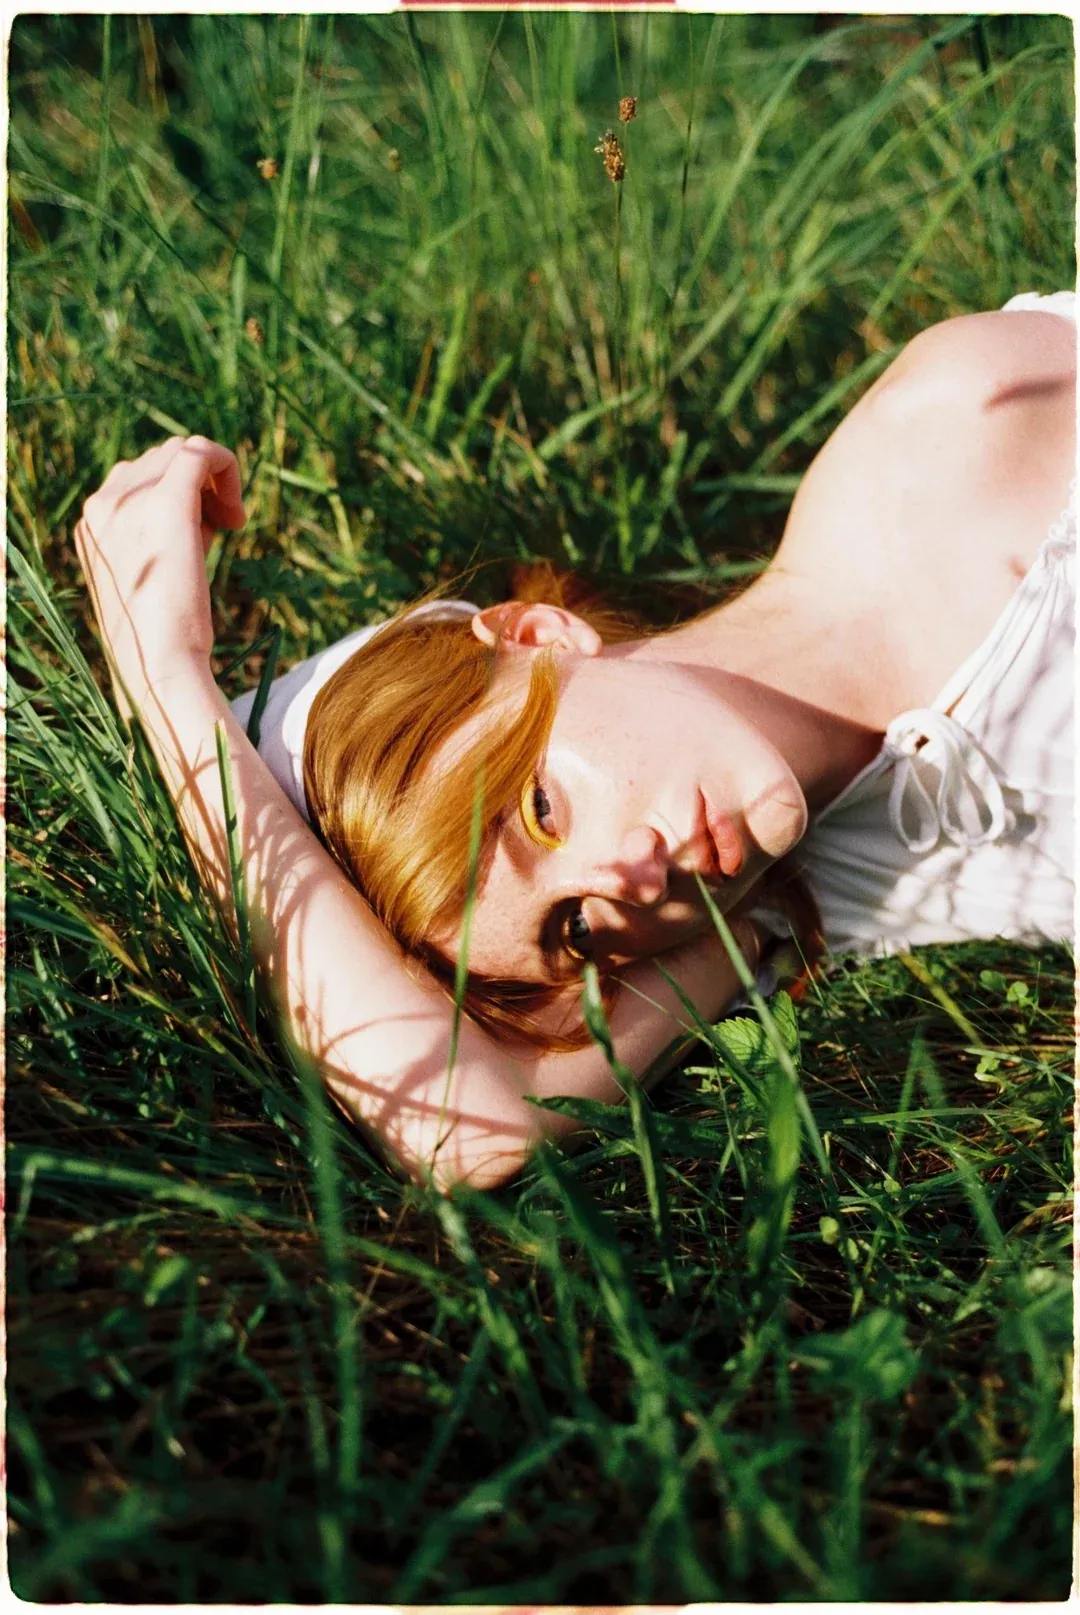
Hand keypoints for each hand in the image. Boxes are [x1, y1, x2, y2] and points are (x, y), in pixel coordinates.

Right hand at [74, 437, 245, 714]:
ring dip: (213, 482)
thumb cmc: (160, 636)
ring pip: (183, 451)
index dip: (181, 495)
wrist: (157, 664)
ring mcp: (131, 500)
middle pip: (162, 458)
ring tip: (226, 527)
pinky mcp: (166, 502)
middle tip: (220, 530)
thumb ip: (164, 537)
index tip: (206, 532)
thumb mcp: (152, 577)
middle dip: (198, 486)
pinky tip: (238, 518)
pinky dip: (228, 469)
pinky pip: (202, 451)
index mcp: (93, 521)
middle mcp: (104, 503)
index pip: (140, 477)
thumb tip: (206, 513)